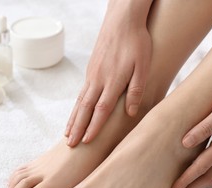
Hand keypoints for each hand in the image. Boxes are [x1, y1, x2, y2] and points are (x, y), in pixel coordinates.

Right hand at [65, 0, 152, 146]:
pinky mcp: (90, 70)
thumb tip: (130, 112)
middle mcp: (97, 80)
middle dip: (77, 128)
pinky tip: (75, 113)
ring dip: (73, 119)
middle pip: (84, 109)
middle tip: (69, 144)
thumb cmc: (137, 42)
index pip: (100, 110)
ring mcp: (92, 75)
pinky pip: (80, 93)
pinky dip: (76, 107)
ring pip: (79, 102)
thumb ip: (136, 89)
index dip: (93, 127)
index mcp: (112, 81)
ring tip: (67, 134)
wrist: (122, 20)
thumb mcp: (143, 65)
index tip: (86, 141)